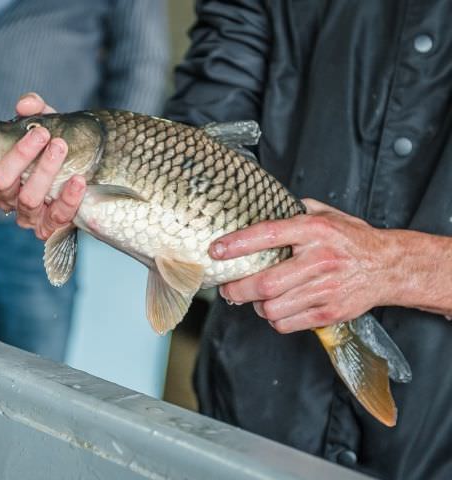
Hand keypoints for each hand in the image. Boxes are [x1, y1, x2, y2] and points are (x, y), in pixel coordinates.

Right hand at [0, 92, 85, 239]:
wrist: (92, 176)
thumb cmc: (61, 151)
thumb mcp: (50, 126)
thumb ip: (37, 111)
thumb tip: (27, 104)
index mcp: (1, 173)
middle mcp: (9, 196)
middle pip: (3, 180)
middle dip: (21, 155)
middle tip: (42, 134)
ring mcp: (29, 215)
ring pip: (29, 198)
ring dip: (45, 171)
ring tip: (61, 147)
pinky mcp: (52, 226)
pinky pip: (58, 215)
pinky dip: (69, 197)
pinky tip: (78, 180)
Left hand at [210, 199, 394, 333]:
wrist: (388, 266)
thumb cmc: (351, 240)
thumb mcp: (327, 214)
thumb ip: (295, 211)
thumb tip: (260, 210)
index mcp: (315, 230)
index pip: (268, 234)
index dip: (237, 244)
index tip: (216, 250)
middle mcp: (319, 259)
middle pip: (265, 283)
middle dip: (237, 289)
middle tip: (228, 287)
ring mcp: (325, 289)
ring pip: (272, 308)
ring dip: (256, 306)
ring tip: (256, 298)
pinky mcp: (329, 312)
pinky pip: (287, 324)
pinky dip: (274, 319)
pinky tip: (278, 308)